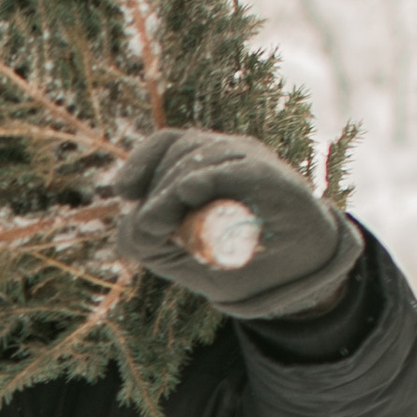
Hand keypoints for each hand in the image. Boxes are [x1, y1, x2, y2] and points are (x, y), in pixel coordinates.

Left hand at [98, 130, 359, 322]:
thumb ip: (146, 240)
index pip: (168, 142)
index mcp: (208, 161)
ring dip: (170, 193)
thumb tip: (132, 223)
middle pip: (179, 149)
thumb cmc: (236, 258)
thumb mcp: (180, 254)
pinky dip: (207, 179)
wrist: (294, 274)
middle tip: (149, 229)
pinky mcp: (271, 179)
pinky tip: (190, 193)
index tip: (122, 191)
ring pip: (200, 157)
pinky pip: (234, 169)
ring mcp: (252, 162)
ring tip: (163, 229)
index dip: (141, 162)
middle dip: (155, 191)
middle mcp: (229, 152)